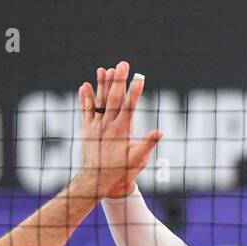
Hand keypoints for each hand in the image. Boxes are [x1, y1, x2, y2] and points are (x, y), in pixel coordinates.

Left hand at [76, 60, 163, 198]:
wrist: (96, 181)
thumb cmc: (120, 171)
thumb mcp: (137, 160)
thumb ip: (147, 144)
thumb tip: (160, 132)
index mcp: (122, 131)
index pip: (130, 106)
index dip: (135, 91)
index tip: (140, 77)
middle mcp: (108, 126)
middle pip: (114, 99)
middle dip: (119, 80)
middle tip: (122, 64)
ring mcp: (96, 127)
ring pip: (99, 102)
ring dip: (102, 84)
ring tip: (104, 69)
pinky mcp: (87, 130)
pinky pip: (86, 111)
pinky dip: (85, 98)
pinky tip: (85, 85)